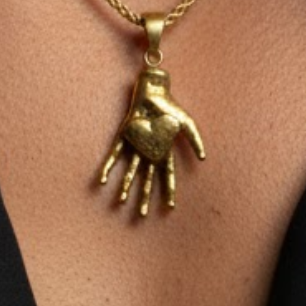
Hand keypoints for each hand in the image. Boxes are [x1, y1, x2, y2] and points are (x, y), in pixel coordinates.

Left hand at [99, 65, 204, 215]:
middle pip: (146, 179)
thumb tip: (204, 159)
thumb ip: (195, 140)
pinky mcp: (123, 137)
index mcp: (164, 150)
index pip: (166, 174)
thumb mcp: (187, 123)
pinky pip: (114, 155)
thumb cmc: (170, 105)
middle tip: (142, 214)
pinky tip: (102, 181)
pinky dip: (107, 167)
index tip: (170, 207)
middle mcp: (149, 151)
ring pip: (130, 171)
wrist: (154, 90)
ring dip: (125, 187)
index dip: (168, 190)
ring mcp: (136, 145)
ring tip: (120, 202)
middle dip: (144, 196)